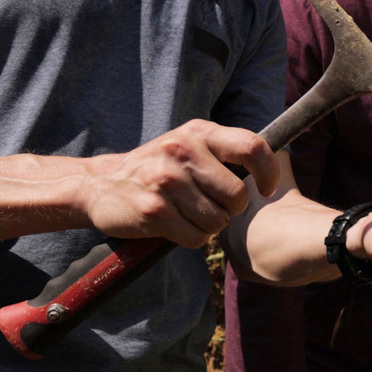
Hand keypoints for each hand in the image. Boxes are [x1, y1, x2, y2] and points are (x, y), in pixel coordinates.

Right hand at [81, 119, 279, 247]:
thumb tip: (272, 166)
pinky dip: (191, 239)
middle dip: (232, 210)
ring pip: (218, 221)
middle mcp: (182, 151)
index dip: (268, 173)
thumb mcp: (189, 144)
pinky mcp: (152, 210)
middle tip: (211, 206)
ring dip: (210, 226)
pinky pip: (196, 238)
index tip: (265, 190)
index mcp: (198, 133)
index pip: (252, 147)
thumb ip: (225, 151)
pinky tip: (174, 225)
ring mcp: (166, 180)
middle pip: (238, 196)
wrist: (99, 184)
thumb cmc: (159, 167)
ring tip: (188, 214)